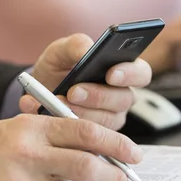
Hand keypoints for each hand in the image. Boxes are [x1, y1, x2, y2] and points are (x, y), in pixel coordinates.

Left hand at [20, 33, 151, 129]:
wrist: (39, 91)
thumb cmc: (57, 67)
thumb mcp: (61, 51)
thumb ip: (75, 45)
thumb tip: (86, 50)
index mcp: (122, 70)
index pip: (141, 73)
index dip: (130, 74)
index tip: (110, 73)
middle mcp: (121, 96)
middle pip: (124, 99)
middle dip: (98, 96)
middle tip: (74, 91)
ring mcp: (110, 117)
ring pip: (107, 120)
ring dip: (82, 112)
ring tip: (58, 102)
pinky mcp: (96, 136)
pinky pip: (91, 136)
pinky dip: (69, 124)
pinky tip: (50, 112)